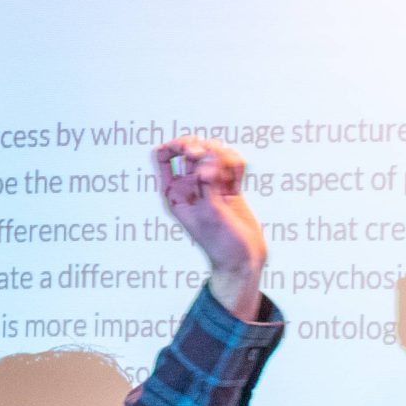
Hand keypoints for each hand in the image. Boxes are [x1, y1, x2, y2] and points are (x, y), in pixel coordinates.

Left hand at [152, 137, 267, 317]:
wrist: (243, 259)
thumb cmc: (222, 243)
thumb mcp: (209, 214)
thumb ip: (206, 183)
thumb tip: (207, 157)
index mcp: (173, 193)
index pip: (162, 155)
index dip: (175, 145)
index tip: (192, 152)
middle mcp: (188, 186)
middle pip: (190, 148)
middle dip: (204, 147)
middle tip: (214, 158)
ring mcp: (209, 185)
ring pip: (213, 152)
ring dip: (223, 155)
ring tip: (231, 172)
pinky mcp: (228, 187)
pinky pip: (230, 163)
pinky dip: (235, 163)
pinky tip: (239, 176)